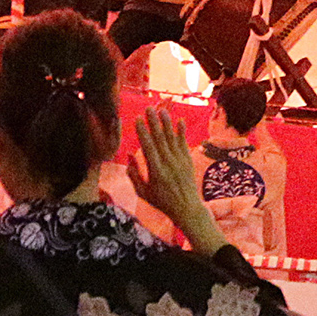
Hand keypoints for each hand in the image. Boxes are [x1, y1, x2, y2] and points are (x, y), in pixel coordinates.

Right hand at [132, 106, 223, 253]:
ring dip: (166, 123)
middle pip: (160, 139)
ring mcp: (180, 161)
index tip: (137, 119)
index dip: (142, 132)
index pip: (148, 147)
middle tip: (148, 108)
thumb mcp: (142, 192)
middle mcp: (168, 163)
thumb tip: (128, 154)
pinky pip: (184, 143)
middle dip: (154, 122)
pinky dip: (182, 132)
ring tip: (162, 110)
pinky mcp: (188, 161)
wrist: (186, 208)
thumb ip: (133, 173)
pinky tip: (180, 120)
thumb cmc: (161, 201)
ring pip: (172, 138)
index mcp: (156, 170)